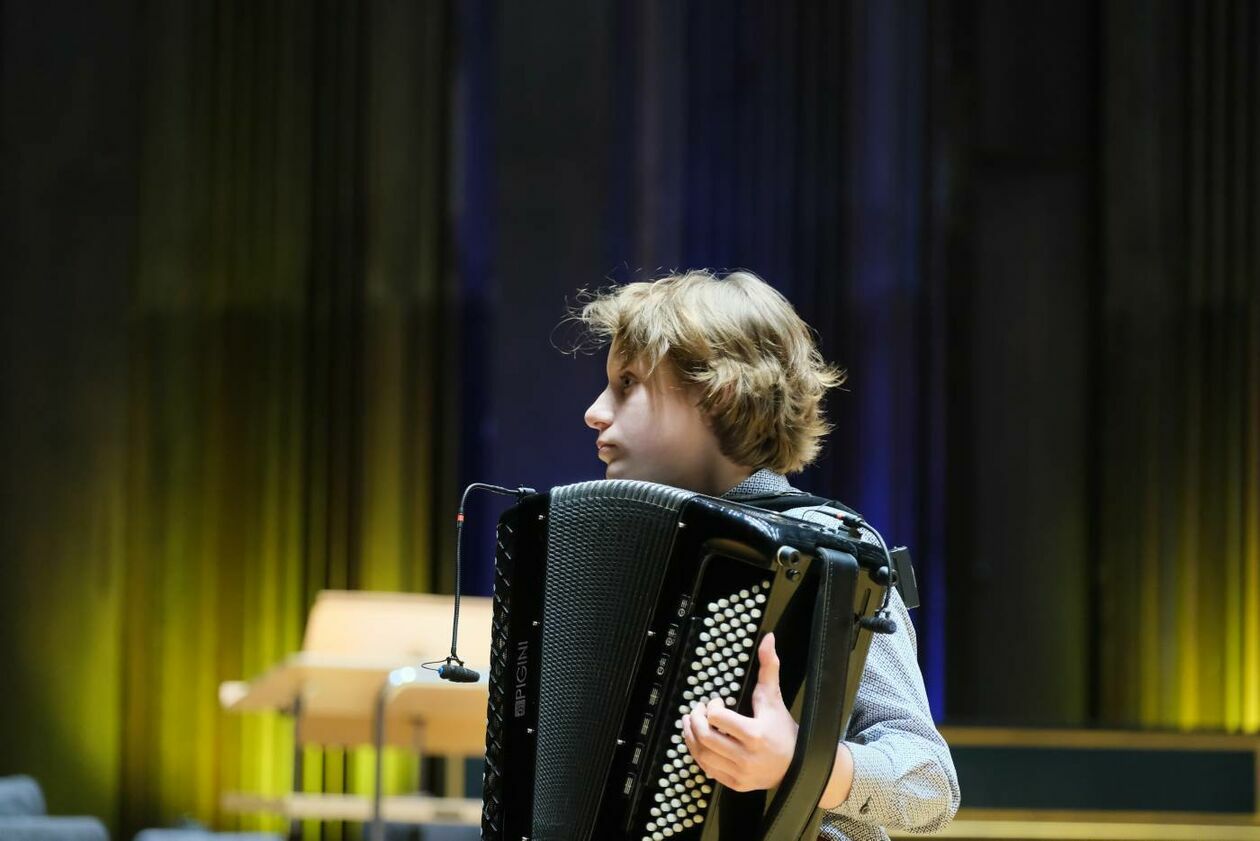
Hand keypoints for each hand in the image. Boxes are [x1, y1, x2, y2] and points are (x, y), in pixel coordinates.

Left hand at [681, 632, 798, 791]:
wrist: (797, 765)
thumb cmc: (783, 729)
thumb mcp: (774, 697)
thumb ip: (769, 667)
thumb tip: (768, 639)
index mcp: (755, 734)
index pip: (717, 719)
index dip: (711, 707)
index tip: (716, 702)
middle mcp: (746, 757)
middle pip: (705, 737)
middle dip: (695, 721)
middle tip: (696, 711)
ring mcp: (740, 773)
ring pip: (702, 755)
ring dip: (691, 737)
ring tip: (691, 724)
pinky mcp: (736, 784)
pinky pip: (707, 770)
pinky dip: (698, 754)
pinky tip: (699, 742)